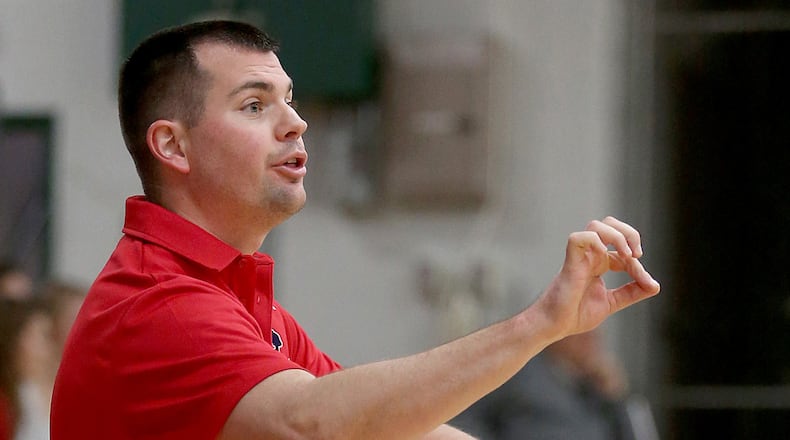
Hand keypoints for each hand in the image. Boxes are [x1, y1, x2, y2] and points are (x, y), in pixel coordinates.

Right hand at [533, 216, 659, 337]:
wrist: (555, 326)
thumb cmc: (575, 314)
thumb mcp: (612, 302)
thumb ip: (632, 293)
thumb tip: (655, 285)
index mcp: (599, 263)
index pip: (623, 250)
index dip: (638, 263)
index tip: (646, 282)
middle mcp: (590, 256)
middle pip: (609, 224)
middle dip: (629, 233)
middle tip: (636, 255)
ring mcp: (580, 257)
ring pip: (596, 226)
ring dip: (617, 235)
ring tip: (627, 255)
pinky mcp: (570, 262)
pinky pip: (579, 238)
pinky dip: (596, 242)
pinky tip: (605, 256)